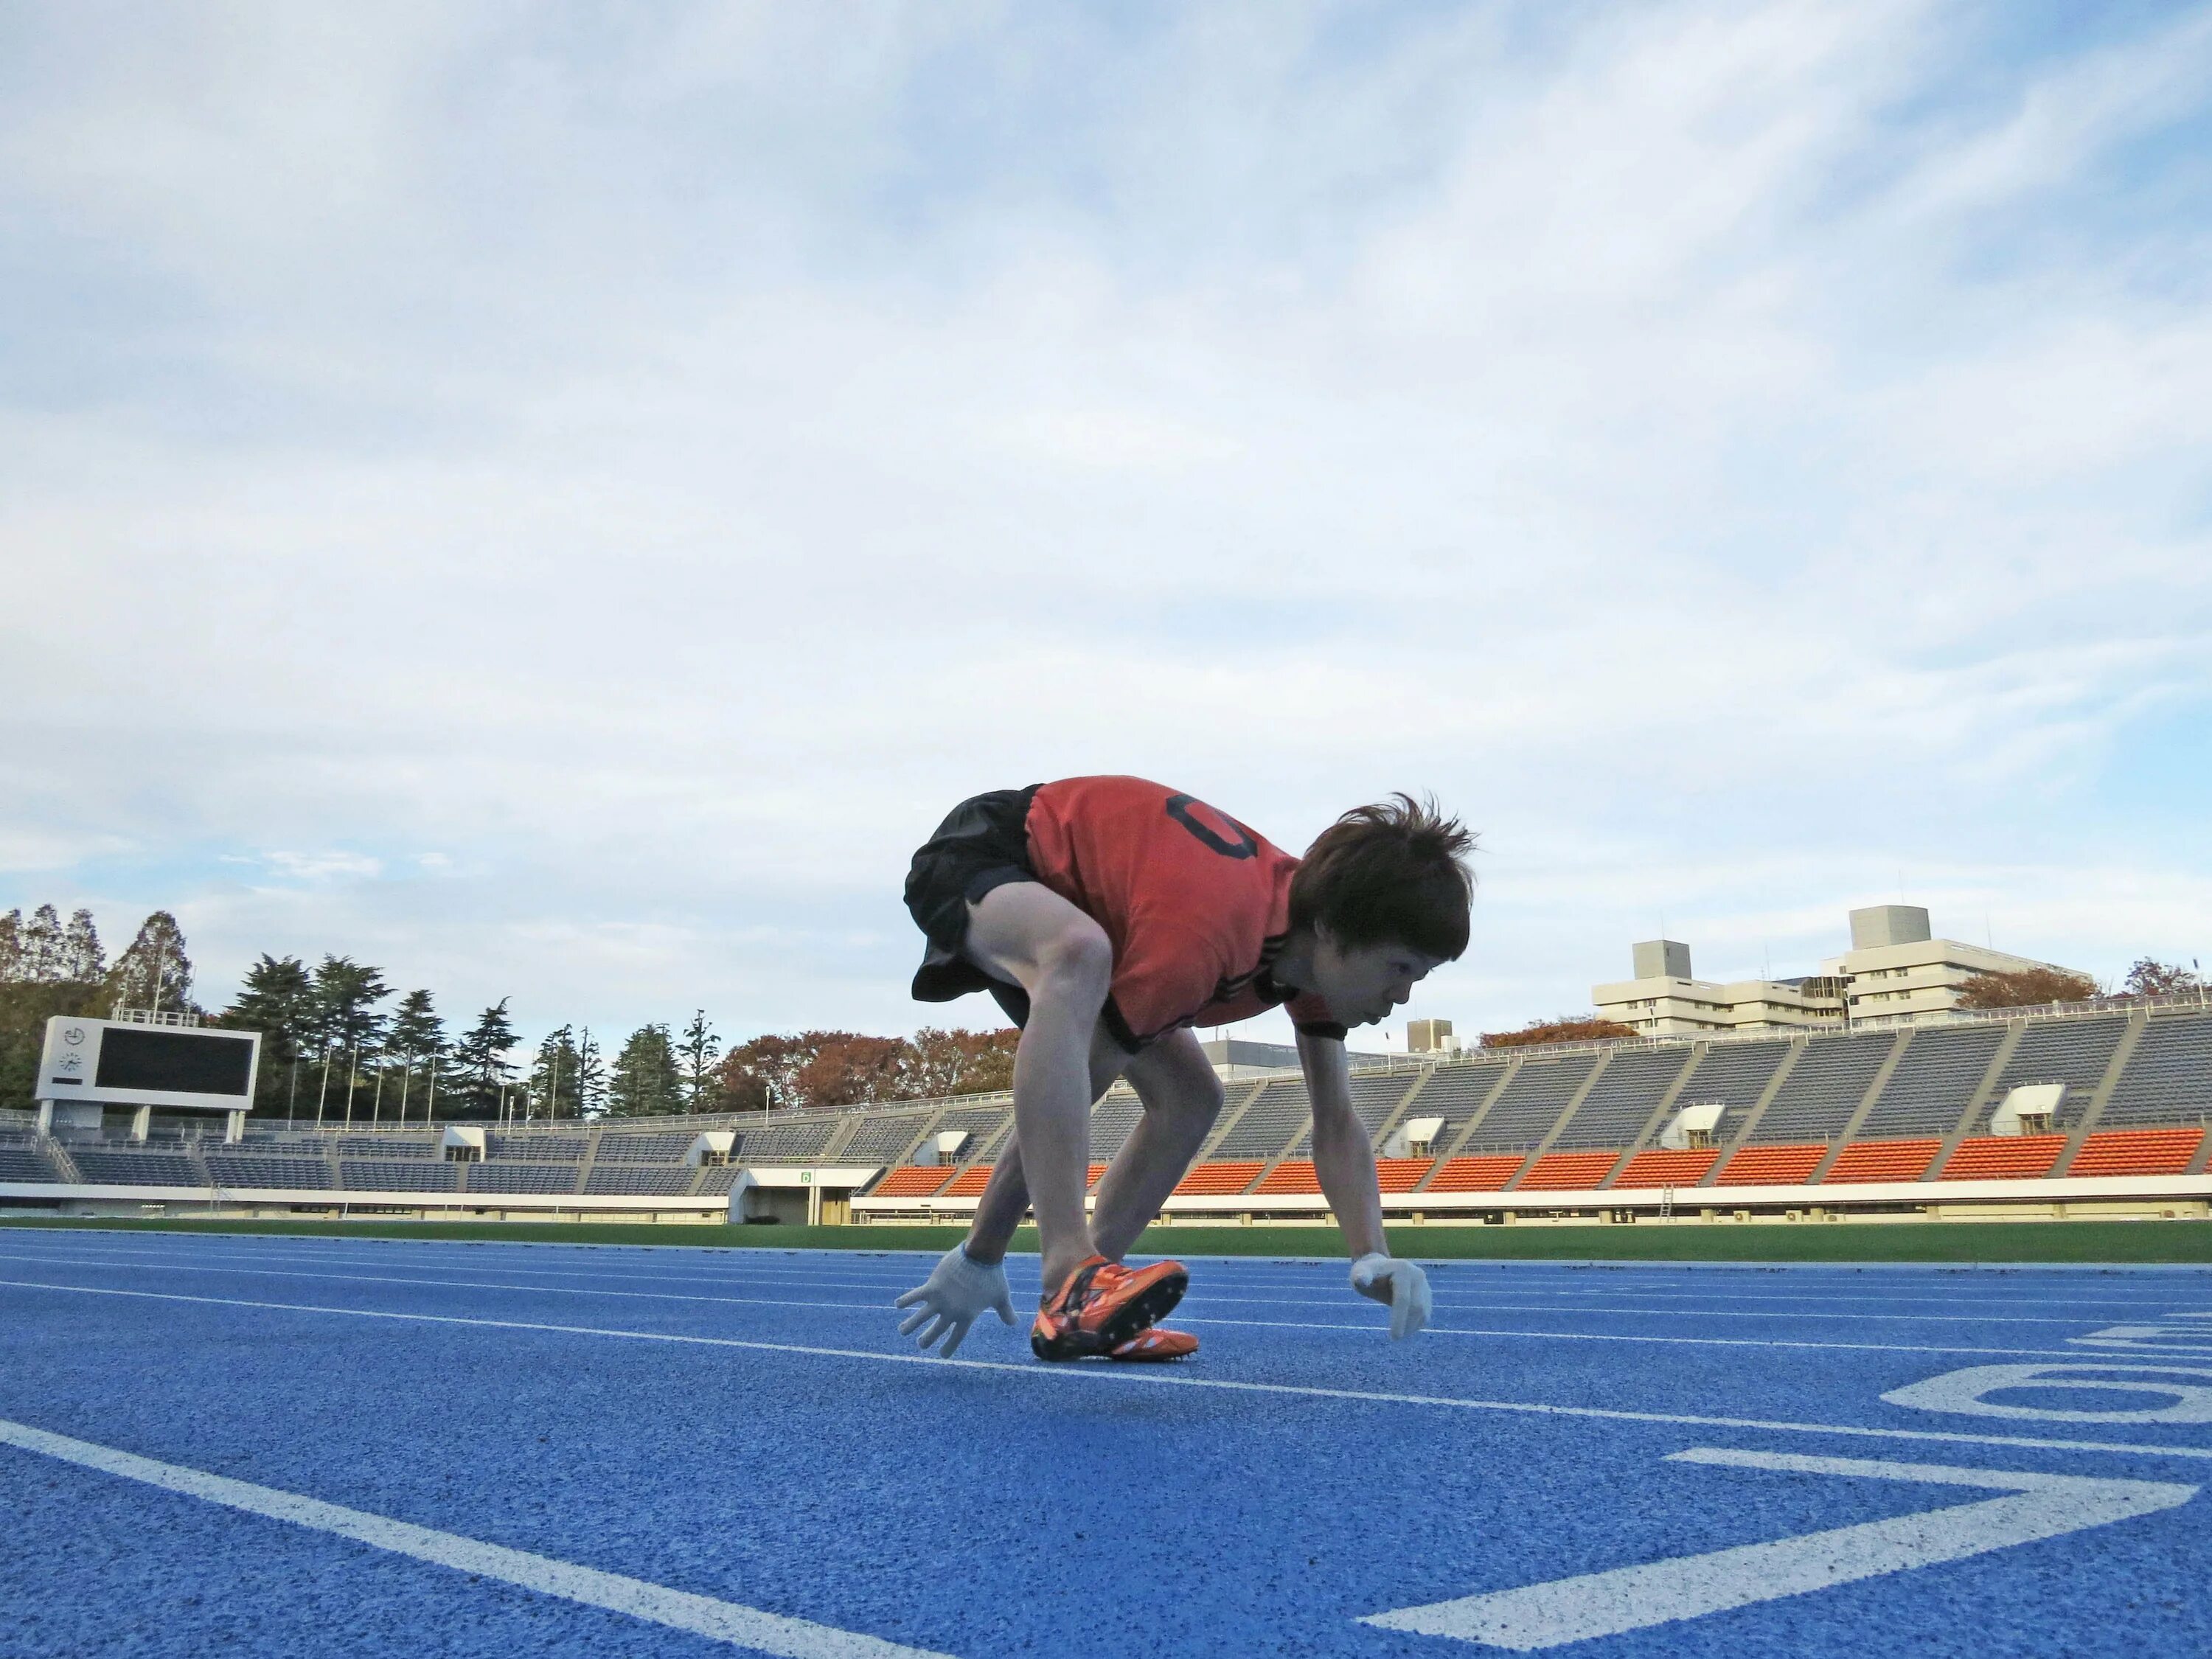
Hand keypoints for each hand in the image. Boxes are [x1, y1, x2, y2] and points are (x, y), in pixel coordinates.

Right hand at [894, 1243, 1015, 1357]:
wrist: (980, 1255)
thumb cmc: (992, 1276)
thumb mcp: (1001, 1296)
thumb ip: (1006, 1312)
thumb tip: (1014, 1323)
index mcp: (967, 1317)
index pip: (956, 1337)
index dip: (948, 1347)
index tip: (942, 1355)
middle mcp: (951, 1312)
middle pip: (935, 1331)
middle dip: (926, 1340)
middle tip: (921, 1345)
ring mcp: (939, 1300)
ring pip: (920, 1317)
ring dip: (910, 1325)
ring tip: (902, 1331)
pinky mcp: (931, 1286)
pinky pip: (914, 1295)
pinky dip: (905, 1300)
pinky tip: (897, 1305)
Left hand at [1349, 1252, 1431, 1339]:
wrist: (1379, 1267)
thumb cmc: (1366, 1273)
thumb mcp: (1360, 1273)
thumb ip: (1360, 1276)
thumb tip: (1360, 1280)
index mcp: (1403, 1270)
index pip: (1403, 1299)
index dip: (1399, 1319)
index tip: (1393, 1337)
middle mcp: (1417, 1275)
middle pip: (1416, 1306)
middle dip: (1406, 1325)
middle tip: (1394, 1339)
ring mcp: (1424, 1284)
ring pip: (1423, 1311)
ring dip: (1412, 1326)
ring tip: (1398, 1335)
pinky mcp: (1426, 1293)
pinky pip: (1425, 1312)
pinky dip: (1416, 1324)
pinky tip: (1405, 1329)